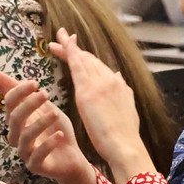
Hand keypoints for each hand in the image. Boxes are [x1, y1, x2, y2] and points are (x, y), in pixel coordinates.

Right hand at [0, 70, 95, 183]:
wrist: (71, 157)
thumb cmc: (55, 129)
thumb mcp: (43, 107)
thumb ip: (23, 92)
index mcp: (16, 121)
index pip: (9, 104)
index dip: (19, 92)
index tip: (35, 83)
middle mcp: (16, 137)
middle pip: (15, 119)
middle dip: (29, 105)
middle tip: (45, 94)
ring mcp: (25, 153)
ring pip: (25, 137)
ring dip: (40, 123)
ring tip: (55, 114)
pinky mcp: (35, 166)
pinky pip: (38, 155)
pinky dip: (48, 144)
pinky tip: (59, 135)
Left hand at [48, 29, 153, 181]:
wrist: (125, 145)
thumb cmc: (125, 135)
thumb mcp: (128, 109)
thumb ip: (122, 92)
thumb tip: (119, 76)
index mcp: (119, 85)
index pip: (100, 67)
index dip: (88, 57)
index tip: (79, 51)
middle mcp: (111, 79)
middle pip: (90, 59)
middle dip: (76, 49)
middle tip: (63, 38)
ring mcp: (100, 83)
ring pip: (82, 58)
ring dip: (69, 48)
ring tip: (56, 41)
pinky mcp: (88, 90)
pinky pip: (76, 65)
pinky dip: (69, 52)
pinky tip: (59, 45)